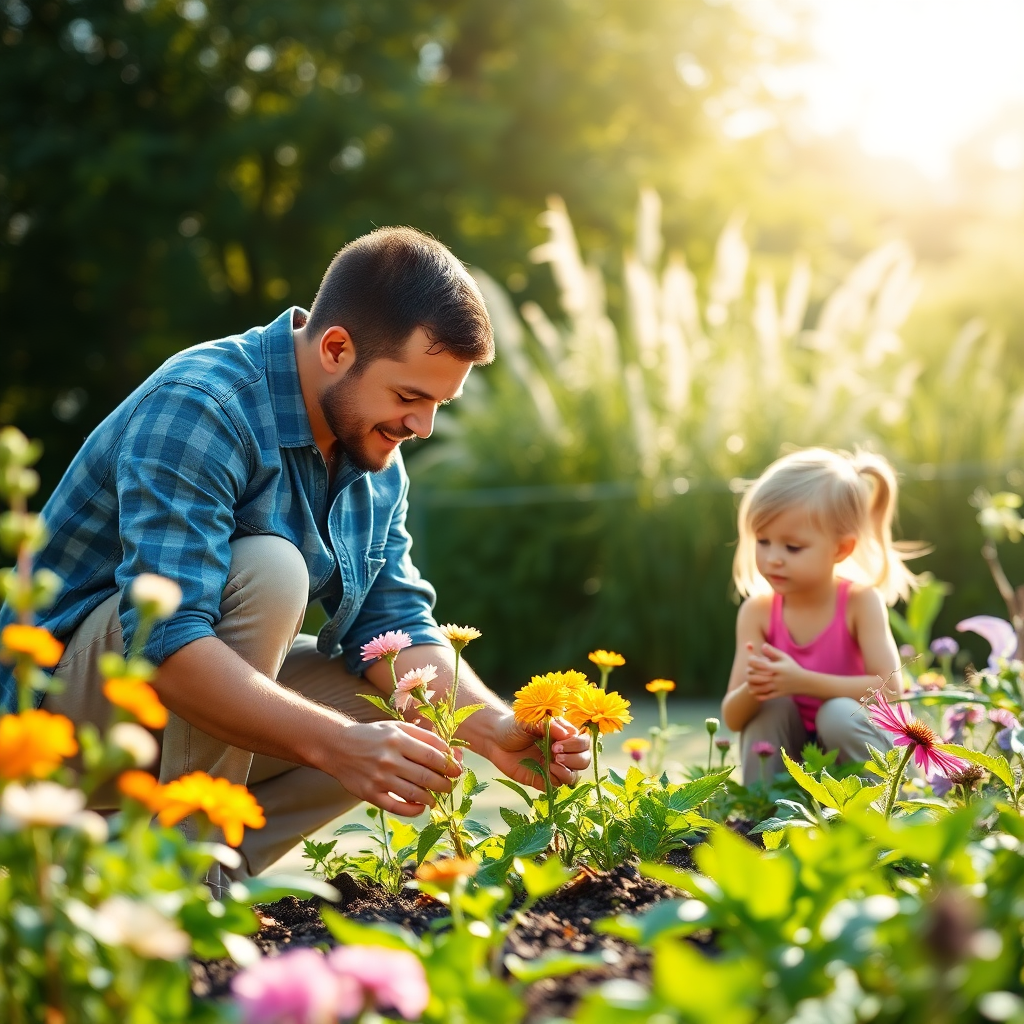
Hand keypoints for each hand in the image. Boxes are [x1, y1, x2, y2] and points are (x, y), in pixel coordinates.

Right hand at [328, 720, 461, 816]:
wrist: (338, 746)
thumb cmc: (374, 735)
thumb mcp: (397, 727)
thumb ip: (423, 737)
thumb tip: (450, 751)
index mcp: (398, 739)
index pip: (432, 754)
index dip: (449, 764)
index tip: (457, 769)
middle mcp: (389, 759)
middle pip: (427, 776)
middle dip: (445, 783)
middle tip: (451, 785)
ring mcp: (379, 778)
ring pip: (414, 794)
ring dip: (432, 798)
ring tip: (437, 797)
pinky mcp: (370, 794)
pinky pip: (396, 808)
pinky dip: (413, 810)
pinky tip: (421, 807)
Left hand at [483, 712, 591, 789]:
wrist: (494, 741)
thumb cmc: (513, 727)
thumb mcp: (529, 720)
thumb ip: (547, 725)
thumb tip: (566, 733)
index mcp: (563, 735)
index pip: (583, 741)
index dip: (575, 743)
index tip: (557, 743)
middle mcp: (564, 751)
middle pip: (585, 758)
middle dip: (575, 757)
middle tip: (555, 753)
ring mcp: (555, 766)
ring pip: (576, 774)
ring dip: (569, 770)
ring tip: (552, 763)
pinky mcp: (545, 779)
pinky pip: (560, 784)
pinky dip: (558, 779)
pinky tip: (546, 770)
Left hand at [746, 643, 805, 700]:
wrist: (804, 682)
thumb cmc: (792, 667)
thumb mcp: (784, 657)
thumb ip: (772, 651)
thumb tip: (762, 645)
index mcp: (778, 668)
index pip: (761, 665)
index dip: (753, 661)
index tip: (750, 659)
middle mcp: (777, 679)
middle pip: (758, 677)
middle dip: (750, 673)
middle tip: (748, 670)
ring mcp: (777, 688)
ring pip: (760, 689)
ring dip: (752, 685)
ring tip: (749, 680)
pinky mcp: (778, 695)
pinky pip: (765, 697)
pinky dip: (758, 695)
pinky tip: (753, 690)